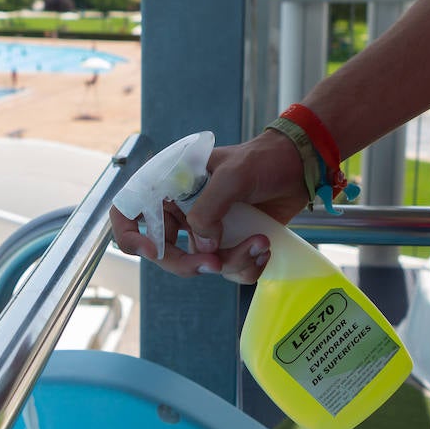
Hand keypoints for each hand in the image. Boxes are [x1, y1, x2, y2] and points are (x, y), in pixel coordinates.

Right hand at [109, 129, 308, 282]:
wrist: (301, 165)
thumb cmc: (263, 159)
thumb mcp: (233, 175)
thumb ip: (209, 208)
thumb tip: (201, 246)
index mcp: (171, 186)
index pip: (128, 213)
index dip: (131, 236)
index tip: (153, 252)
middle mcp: (183, 210)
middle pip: (164, 252)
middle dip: (190, 264)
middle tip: (217, 264)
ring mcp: (206, 230)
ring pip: (202, 264)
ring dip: (232, 262)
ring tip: (260, 243)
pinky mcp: (230, 244)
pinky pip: (228, 270)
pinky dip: (248, 265)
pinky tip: (264, 247)